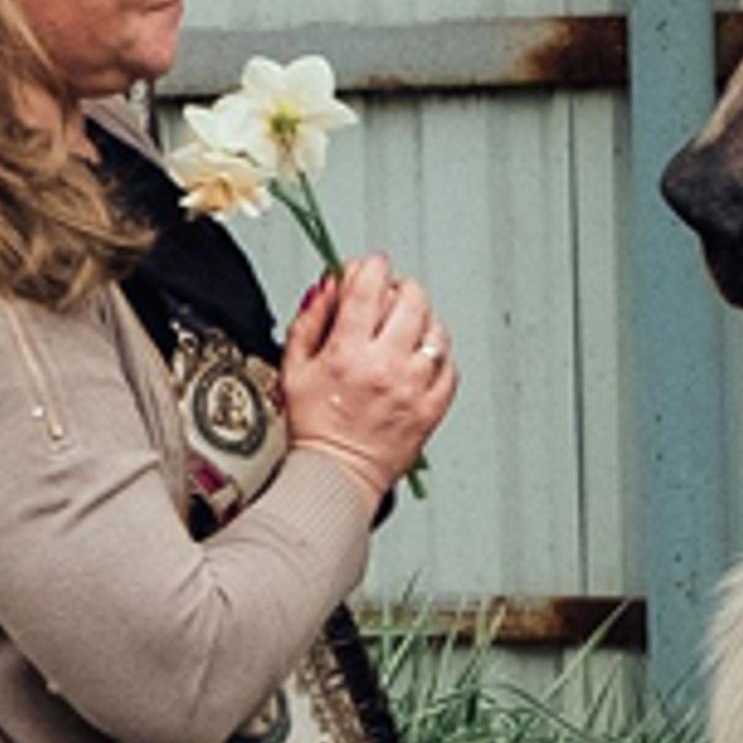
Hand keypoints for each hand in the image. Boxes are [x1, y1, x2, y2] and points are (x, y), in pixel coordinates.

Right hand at [281, 254, 455, 503]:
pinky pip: (449, 365)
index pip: (370, 284)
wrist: (337, 475)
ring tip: (403, 330)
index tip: (366, 270)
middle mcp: (386, 365)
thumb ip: (310, 319)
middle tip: (387, 298)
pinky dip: (437, 355)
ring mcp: (414, 386)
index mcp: (347, 352)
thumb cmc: (315, 428)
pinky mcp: (433, 406)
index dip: (369, 266)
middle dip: (398, 288)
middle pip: (411, 298)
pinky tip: (418, 359)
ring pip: (435, 328)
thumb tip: (328, 286)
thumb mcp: (293, 367)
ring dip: (420, 319)